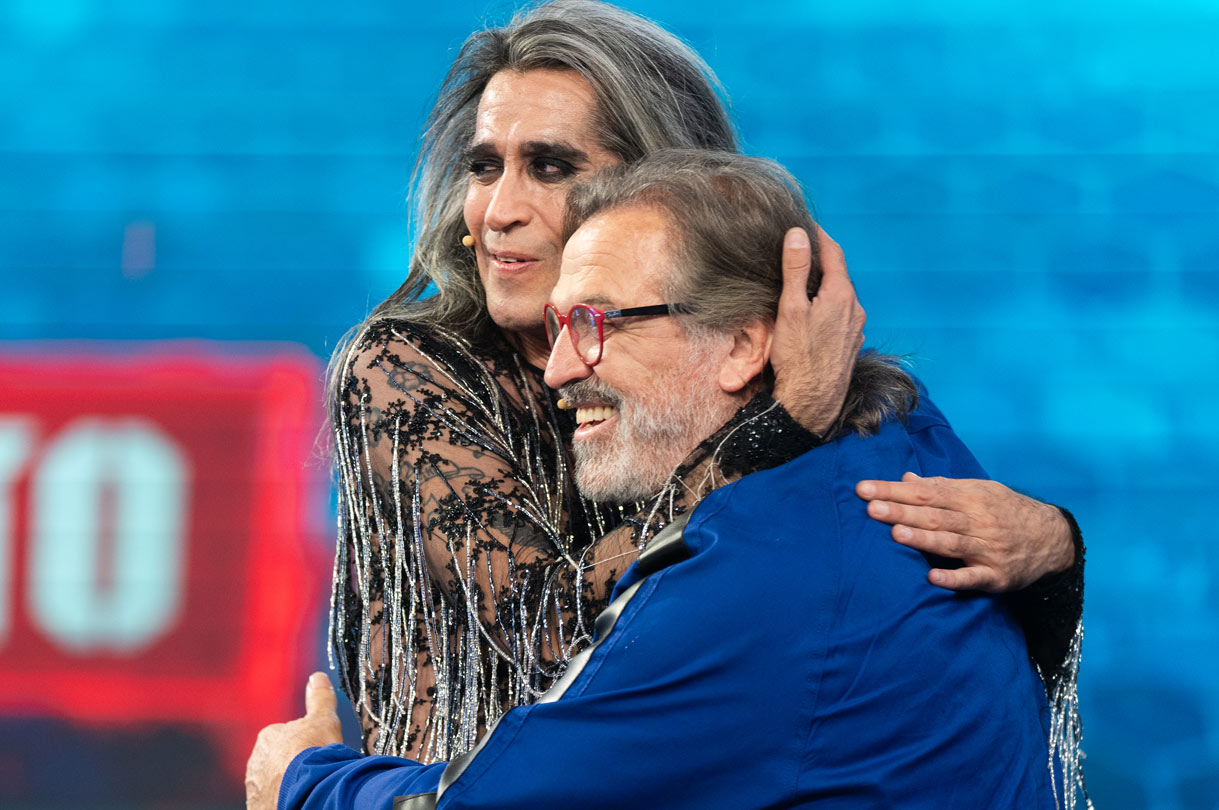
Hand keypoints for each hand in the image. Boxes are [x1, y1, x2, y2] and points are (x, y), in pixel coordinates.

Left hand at [246, 672, 343, 809]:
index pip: (287, 737)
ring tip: (307, 787)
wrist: (306, 789)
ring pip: (273, 782)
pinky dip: (282, 801)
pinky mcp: (256, 806)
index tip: (317, 752)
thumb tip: (316, 677)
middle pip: (278, 760)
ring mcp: (255, 786)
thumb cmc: (314, 752)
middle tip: (314, 770)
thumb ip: (319, 698)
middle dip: (292, 765)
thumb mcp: (323, 719)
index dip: (305, 744)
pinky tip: (297, 799)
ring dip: (287, 784)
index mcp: (268, 737)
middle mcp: (256, 760)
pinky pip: (270, 801)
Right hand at [771, 226, 865, 436]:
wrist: (811, 400)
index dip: (820, 236)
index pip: (834, 252)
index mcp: (841, 294)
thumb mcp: (791, 308)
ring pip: (841, 296)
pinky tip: (813, 315)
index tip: (806, 225)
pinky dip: (829, 306)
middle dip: (821, 261)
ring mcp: (856, 328)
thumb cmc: (798, 356)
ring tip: (804, 282)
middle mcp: (855, 309)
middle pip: (839, 274)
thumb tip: (799, 235)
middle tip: (801, 251)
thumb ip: (796, 270)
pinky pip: (842, 315)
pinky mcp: (851, 344)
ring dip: (825, 285)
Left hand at [855, 473, 1074, 591]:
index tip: (864, 489)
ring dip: (922, 539)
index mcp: (971, 498)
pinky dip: (953, 578)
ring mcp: (987, 549)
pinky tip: (932, 578)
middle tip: (871, 508)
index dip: (894, 491)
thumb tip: (906, 478)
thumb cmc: (1006, 511)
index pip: (925, 493)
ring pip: (950, 543)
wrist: (1054, 538)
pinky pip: (973, 578)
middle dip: (901, 511)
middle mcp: (978, 521)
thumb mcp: (980, 491)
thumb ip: (942, 486)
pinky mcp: (996, 576)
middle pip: (934, 516)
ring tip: (895, 534)